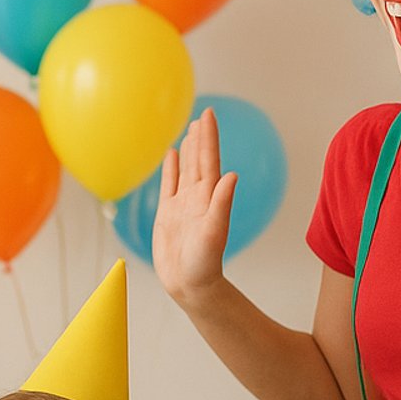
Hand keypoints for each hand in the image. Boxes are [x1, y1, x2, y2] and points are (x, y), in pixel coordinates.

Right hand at [151, 108, 238, 304]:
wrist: (190, 284)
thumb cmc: (204, 263)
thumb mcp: (215, 232)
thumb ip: (222, 203)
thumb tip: (232, 175)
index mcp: (209, 197)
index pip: (209, 160)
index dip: (209, 137)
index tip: (209, 114)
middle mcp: (198, 197)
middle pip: (199, 160)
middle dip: (201, 138)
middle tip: (202, 115)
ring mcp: (183, 205)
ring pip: (186, 169)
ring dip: (189, 150)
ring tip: (190, 130)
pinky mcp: (168, 214)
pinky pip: (169, 185)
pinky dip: (171, 169)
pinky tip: (172, 156)